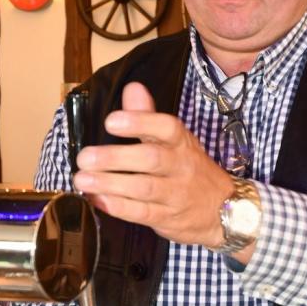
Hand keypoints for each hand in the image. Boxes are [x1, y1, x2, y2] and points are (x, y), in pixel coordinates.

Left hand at [74, 82, 234, 249]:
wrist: (224, 210)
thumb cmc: (191, 170)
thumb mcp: (177, 141)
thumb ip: (149, 116)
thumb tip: (132, 88)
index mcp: (181, 143)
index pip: (166, 127)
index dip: (140, 122)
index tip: (112, 121)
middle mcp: (180, 166)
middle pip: (151, 158)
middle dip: (115, 158)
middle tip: (85, 157)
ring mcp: (175, 194)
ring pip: (143, 187)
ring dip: (110, 184)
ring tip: (82, 179)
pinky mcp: (167, 217)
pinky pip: (142, 213)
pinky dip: (118, 207)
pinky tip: (98, 200)